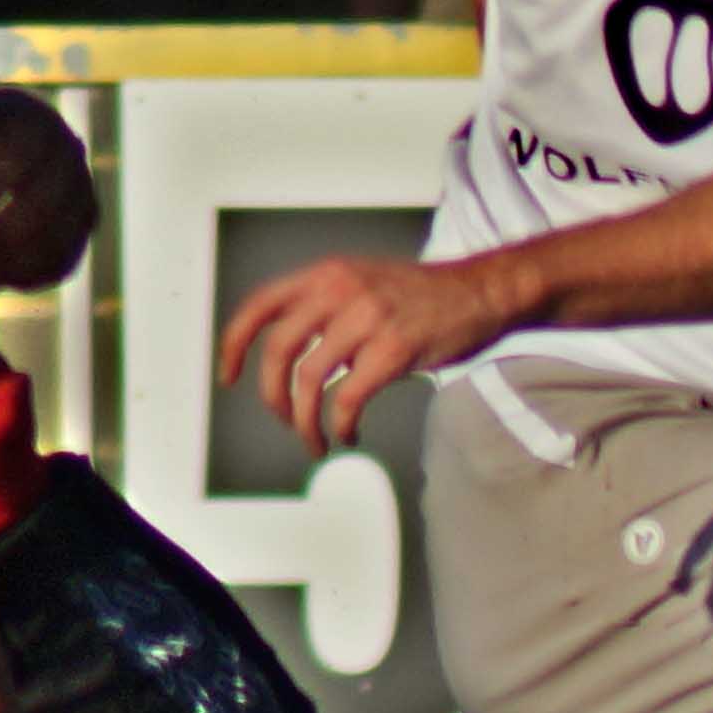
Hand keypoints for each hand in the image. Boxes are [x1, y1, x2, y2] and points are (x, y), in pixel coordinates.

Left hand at [0, 89, 99, 297]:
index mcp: (28, 118)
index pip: (24, 150)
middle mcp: (66, 152)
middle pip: (45, 203)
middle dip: (0, 238)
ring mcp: (80, 192)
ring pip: (56, 238)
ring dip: (7, 266)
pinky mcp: (79, 228)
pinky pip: (60, 261)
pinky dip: (22, 278)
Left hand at [222, 250, 519, 448]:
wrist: (482, 292)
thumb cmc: (426, 295)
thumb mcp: (364, 281)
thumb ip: (326, 306)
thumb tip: (293, 354)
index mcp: (327, 274)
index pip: (261, 305)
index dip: (236, 343)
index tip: (230, 374)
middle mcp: (340, 290)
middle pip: (278, 349)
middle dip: (271, 394)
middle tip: (281, 417)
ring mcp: (367, 319)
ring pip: (308, 380)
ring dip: (303, 419)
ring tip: (313, 437)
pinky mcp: (394, 350)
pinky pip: (348, 398)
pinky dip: (340, 424)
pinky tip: (347, 433)